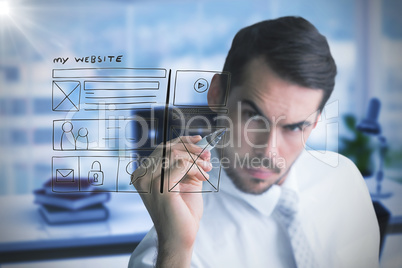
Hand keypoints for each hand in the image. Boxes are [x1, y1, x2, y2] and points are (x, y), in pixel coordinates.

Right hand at [131, 135, 211, 266]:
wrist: (180, 237)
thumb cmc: (182, 212)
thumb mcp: (184, 182)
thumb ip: (188, 164)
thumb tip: (201, 147)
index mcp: (142, 175)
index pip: (161, 149)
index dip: (182, 141)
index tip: (199, 140)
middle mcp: (141, 177)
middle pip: (167, 149)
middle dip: (191, 149)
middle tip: (207, 157)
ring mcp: (148, 182)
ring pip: (174, 155)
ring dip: (195, 159)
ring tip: (207, 169)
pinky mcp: (160, 188)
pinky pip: (181, 165)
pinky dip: (196, 168)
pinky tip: (203, 177)